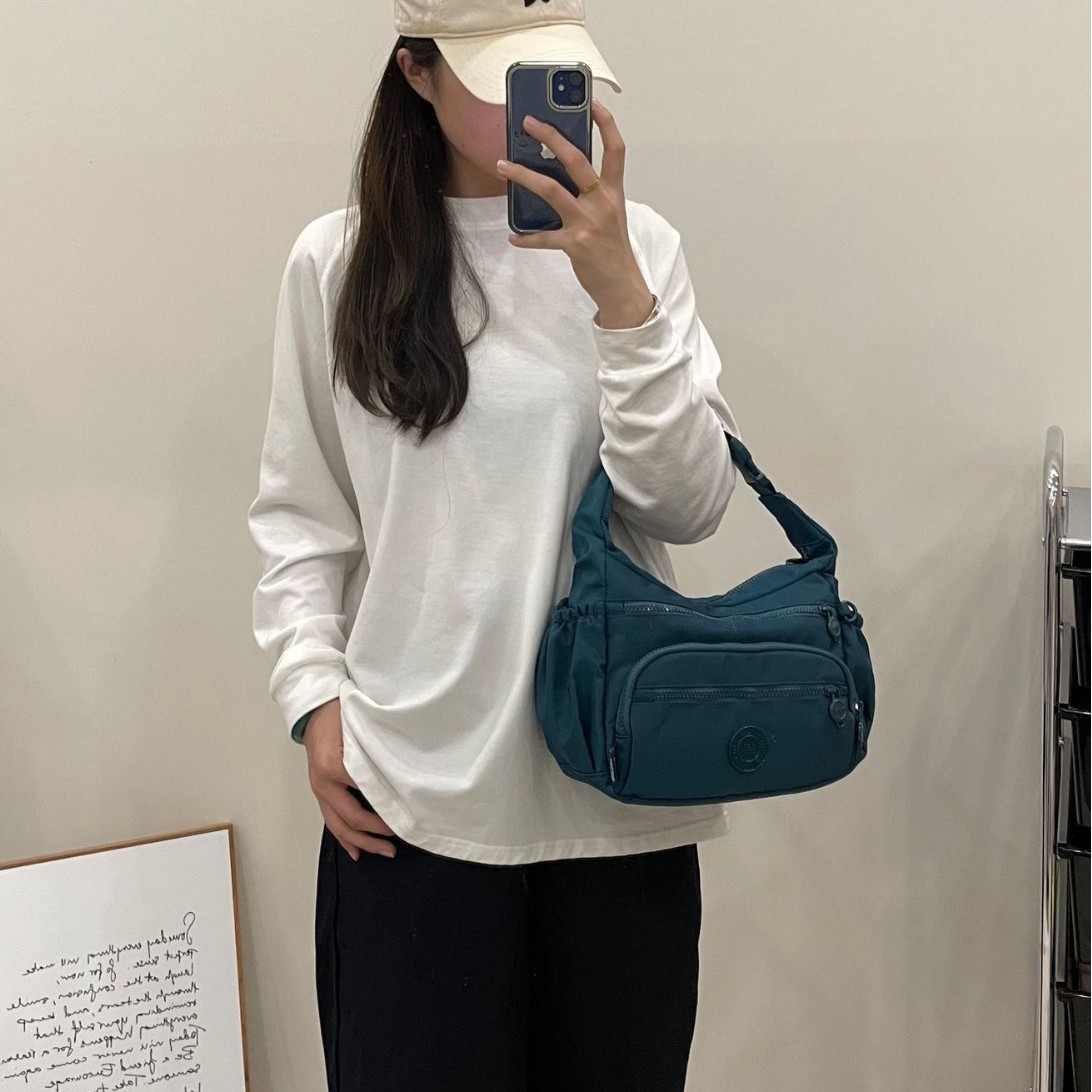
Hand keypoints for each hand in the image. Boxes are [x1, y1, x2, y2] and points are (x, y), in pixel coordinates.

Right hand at [304, 698, 397, 859]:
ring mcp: (319, 790)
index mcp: (334, 766)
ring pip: (338, 826)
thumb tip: (400, 774)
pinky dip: (343, 838)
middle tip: (397, 841)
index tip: (405, 816)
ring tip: (382, 851)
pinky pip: (330, 821)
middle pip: (350, 819)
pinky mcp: (320, 792)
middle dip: (375, 834)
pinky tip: (355, 850)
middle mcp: (323, 783)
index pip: (366, 795)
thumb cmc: (337, 714)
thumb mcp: (359, 728)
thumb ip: (375, 751)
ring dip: (361, 842)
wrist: (314, 711)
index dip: (386, 809)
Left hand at [496, 98, 653, 323]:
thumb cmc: (613, 249)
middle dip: (550, 137)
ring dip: (523, 175)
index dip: (606, 123)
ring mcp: (588, 223)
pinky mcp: (574, 245)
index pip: (616, 149)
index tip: (592, 102)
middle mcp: (602, 203)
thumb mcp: (610, 215)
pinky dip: (526, 237)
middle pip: (576, 160)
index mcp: (614, 192)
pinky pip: (543, 237)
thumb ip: (591, 194)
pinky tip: (514, 236)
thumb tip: (558, 176)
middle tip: (528, 122)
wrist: (622, 286)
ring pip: (550, 190)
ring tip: (502, 164)